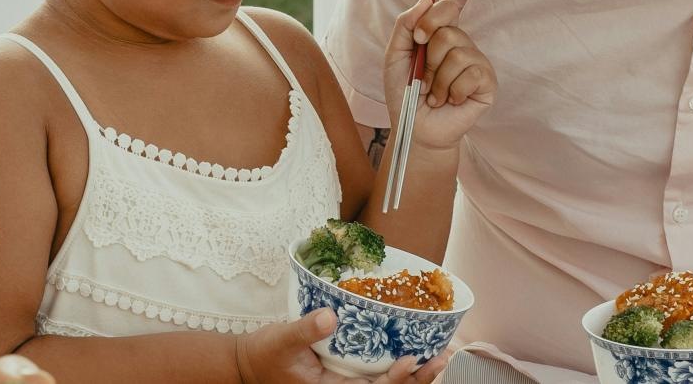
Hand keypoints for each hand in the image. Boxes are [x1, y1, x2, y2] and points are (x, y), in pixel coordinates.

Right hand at [236, 309, 448, 383]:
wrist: (249, 363)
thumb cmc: (263, 355)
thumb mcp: (281, 340)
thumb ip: (304, 330)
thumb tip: (329, 316)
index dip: (395, 380)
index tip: (410, 360)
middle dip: (417, 380)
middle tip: (443, 358)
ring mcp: (347, 383)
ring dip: (415, 375)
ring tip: (442, 357)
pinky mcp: (346, 372)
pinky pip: (377, 373)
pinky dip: (399, 365)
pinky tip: (417, 350)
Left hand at [382, 0, 496, 151]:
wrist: (415, 128)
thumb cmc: (405, 93)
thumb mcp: (395, 56)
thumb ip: (405, 26)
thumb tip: (426, 0)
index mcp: (441, 35)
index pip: (447, 8)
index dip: (432, 19)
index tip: (418, 39)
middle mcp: (462, 46)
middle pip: (449, 34)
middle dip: (429, 61)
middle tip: (423, 80)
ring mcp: (477, 64)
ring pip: (459, 56)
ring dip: (438, 81)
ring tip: (434, 95)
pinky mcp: (487, 83)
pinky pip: (472, 75)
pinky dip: (453, 91)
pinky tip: (451, 101)